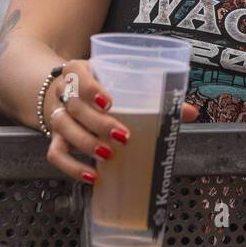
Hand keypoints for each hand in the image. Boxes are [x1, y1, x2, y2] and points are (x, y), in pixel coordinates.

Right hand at [43, 59, 197, 182]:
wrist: (67, 92)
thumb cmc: (102, 86)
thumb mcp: (121, 81)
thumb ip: (155, 94)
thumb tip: (189, 112)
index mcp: (79, 71)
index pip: (78, 75)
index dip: (91, 89)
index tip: (109, 102)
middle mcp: (64, 92)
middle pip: (75, 106)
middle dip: (98, 122)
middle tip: (122, 135)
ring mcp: (58, 115)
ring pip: (65, 128)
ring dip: (86, 144)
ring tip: (108, 155)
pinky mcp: (55, 138)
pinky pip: (56, 154)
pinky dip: (72, 167)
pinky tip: (92, 175)